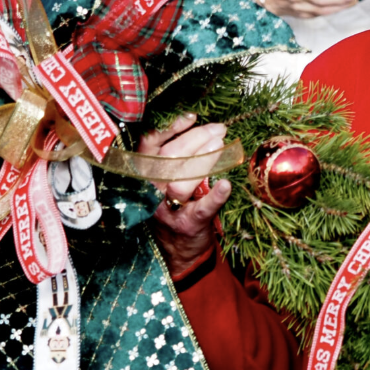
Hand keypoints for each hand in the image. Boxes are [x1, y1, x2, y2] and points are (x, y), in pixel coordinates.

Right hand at [139, 113, 233, 275]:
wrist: (176, 252)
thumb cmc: (172, 206)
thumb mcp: (162, 180)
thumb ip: (172, 157)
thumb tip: (200, 126)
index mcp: (142, 175)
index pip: (149, 146)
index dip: (169, 129)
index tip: (192, 117)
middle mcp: (150, 191)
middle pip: (169, 158)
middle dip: (196, 139)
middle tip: (219, 130)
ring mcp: (167, 209)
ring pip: (181, 181)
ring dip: (204, 161)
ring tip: (223, 146)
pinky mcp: (188, 225)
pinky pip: (201, 209)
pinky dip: (215, 196)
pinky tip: (226, 185)